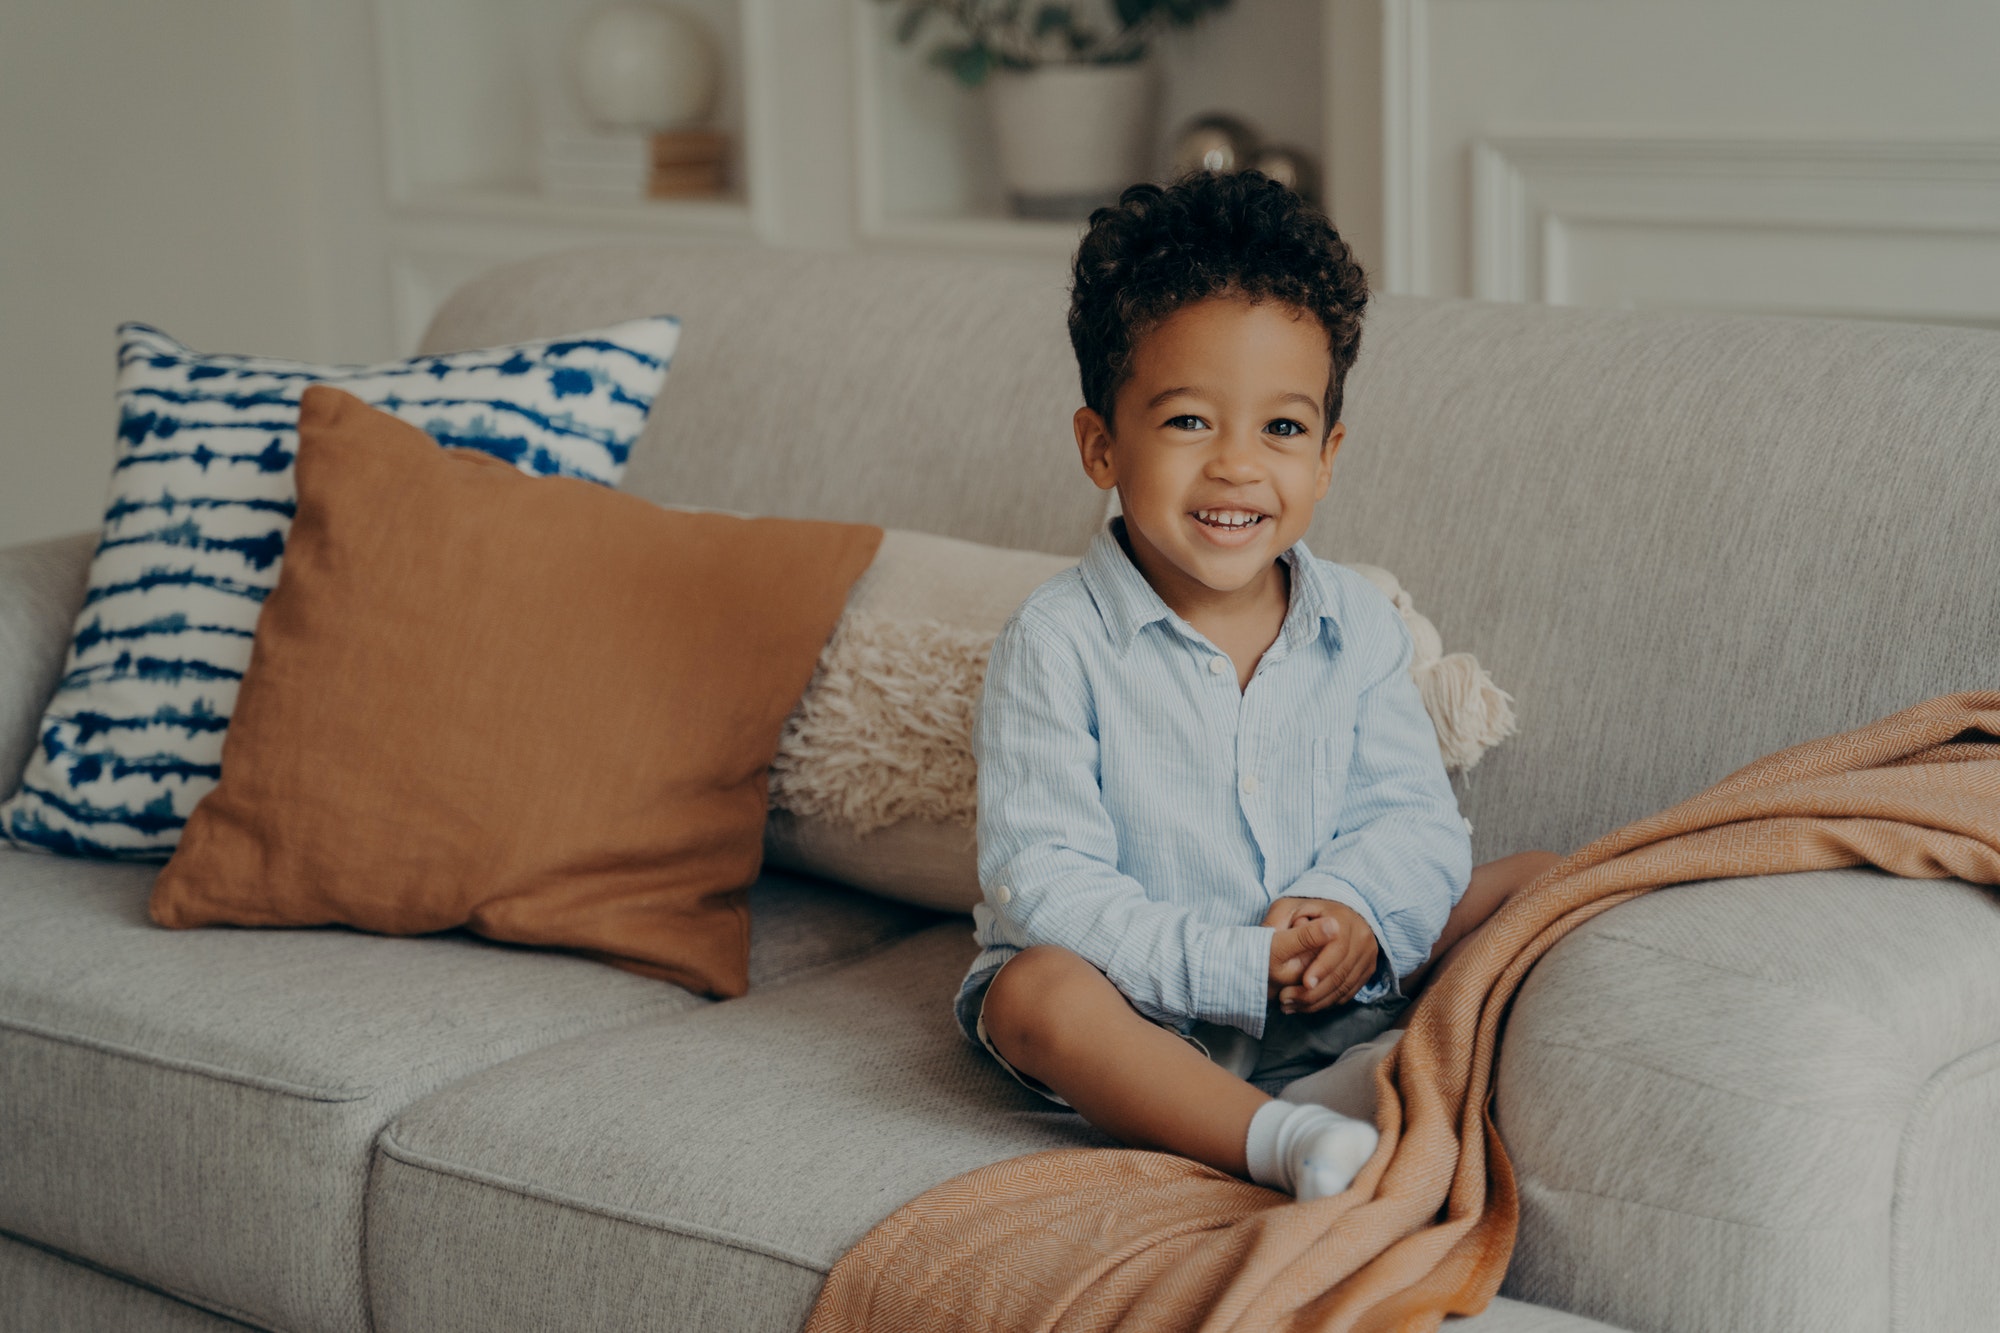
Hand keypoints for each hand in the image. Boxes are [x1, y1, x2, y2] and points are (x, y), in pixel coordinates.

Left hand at [1264, 897, 1378, 1014]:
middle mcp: (1361, 935)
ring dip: (1317, 1001)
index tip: (1304, 982)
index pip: (1337, 947)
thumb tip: (1282, 932)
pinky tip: (1304, 1005)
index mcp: (1343, 917)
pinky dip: (1326, 1002)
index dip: (1322, 967)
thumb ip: (1280, 921)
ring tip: (1289, 1006)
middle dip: (1313, 992)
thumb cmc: (1301, 911)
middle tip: (1286, 1000)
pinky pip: (1348, 993)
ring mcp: (1367, 954)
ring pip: (1345, 987)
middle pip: (1341, 972)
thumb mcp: (1287, 908)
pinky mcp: (1367, 969)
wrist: (1331, 914)